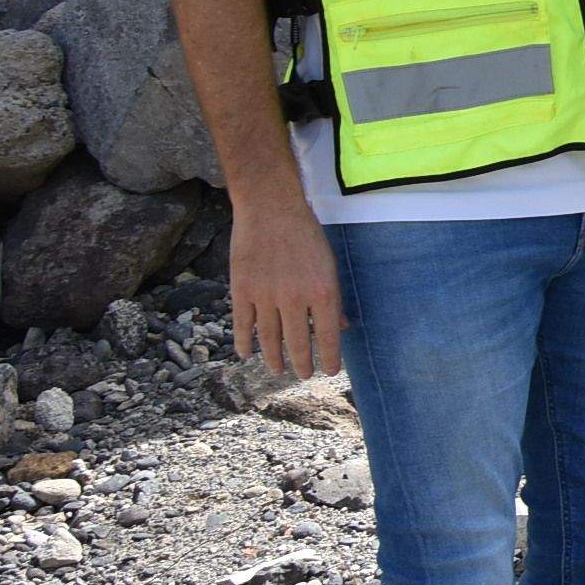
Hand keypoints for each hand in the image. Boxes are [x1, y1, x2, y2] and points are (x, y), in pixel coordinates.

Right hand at [229, 187, 344, 377]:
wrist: (271, 209)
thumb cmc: (306, 235)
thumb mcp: (330, 264)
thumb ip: (334, 299)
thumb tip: (343, 328)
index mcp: (323, 291)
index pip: (328, 336)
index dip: (329, 358)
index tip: (330, 371)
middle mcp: (295, 299)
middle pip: (298, 343)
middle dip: (302, 363)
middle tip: (303, 375)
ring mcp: (266, 296)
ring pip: (269, 339)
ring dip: (274, 358)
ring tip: (278, 369)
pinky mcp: (241, 291)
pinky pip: (243, 325)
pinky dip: (244, 342)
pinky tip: (247, 354)